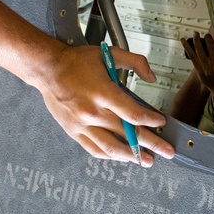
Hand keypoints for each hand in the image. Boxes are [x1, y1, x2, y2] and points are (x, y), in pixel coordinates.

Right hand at [34, 43, 174, 165]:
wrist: (47, 69)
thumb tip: (151, 77)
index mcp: (102, 92)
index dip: (150, 120)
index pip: (133, 114)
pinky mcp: (74, 132)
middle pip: (127, 133)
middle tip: (166, 151)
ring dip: (132, 156)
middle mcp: (92, 112)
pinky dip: (110, 155)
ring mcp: (82, 125)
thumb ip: (135, 62)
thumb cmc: (76, 62)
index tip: (160, 123)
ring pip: (111, 148)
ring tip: (146, 160)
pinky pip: (94, 149)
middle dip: (151, 144)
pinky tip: (121, 157)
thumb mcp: (109, 53)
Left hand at [180, 31, 213, 92]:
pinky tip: (183, 40)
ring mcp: (206, 67)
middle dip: (208, 38)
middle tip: (207, 36)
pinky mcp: (199, 69)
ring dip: (197, 40)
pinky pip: (192, 55)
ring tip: (196, 33)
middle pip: (211, 47)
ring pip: (200, 50)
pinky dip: (187, 47)